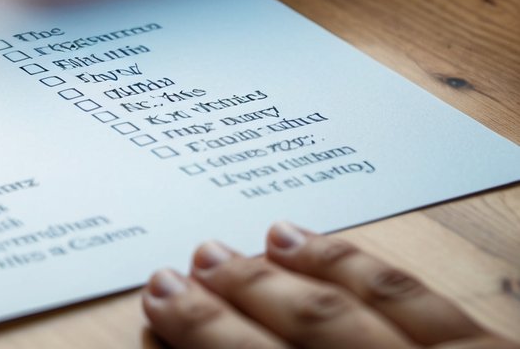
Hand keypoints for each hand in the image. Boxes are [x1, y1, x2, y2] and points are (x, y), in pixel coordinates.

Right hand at [142, 222, 517, 347]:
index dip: (207, 338)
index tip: (161, 304)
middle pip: (312, 333)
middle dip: (235, 300)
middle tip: (179, 270)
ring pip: (365, 305)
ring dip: (291, 274)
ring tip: (238, 248)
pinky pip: (424, 298)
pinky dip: (364, 267)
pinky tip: (326, 251)